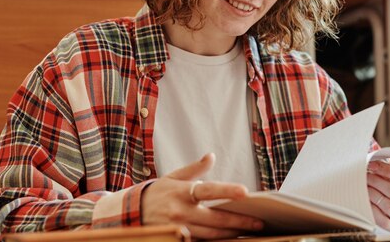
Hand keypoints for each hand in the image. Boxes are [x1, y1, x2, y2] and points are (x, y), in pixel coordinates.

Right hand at [141, 153, 263, 238]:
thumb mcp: (174, 177)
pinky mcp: (177, 240)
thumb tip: (211, 156)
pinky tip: (230, 239)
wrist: (131, 213)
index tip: (245, 192)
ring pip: (211, 234)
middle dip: (239, 221)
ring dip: (231, 234)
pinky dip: (216, 241)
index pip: (209, 190)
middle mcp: (181, 212)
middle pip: (216, 219)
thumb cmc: (158, 193)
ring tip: (249, 232)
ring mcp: (179, 228)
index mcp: (182, 192)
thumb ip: (195, 168)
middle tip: (258, 223)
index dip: (227, 191)